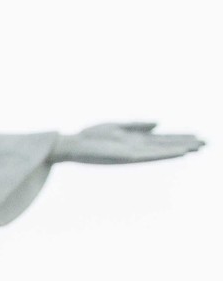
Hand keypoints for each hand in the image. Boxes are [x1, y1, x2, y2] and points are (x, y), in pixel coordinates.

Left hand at [51, 122, 203, 164]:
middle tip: (206, 143)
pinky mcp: (127, 157)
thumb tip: (159, 123)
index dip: (179, 138)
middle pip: (166, 145)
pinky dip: (165, 153)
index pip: (162, 139)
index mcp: (135, 140)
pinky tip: (178, 152)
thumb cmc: (91, 137)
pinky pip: (150, 155)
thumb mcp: (117, 127)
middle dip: (185, 143)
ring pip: (162, 151)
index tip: (197, 137)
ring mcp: (133, 153)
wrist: (73, 146)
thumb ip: (138, 125)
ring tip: (198, 147)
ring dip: (179, 149)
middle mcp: (137, 148)